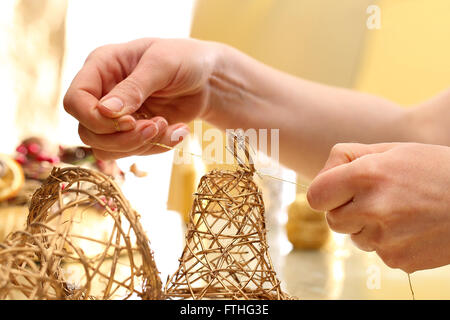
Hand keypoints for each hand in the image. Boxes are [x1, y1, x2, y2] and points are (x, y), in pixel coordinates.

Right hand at [64, 38, 220, 159]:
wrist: (208, 79)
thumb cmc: (185, 59)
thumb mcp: (161, 65)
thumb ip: (134, 87)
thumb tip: (105, 111)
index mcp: (101, 67)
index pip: (75, 101)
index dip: (96, 119)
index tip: (129, 121)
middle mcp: (103, 93)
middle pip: (88, 132)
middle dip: (123, 137)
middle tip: (155, 126)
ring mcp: (117, 116)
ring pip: (107, 149)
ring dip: (140, 145)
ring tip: (168, 126)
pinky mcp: (134, 133)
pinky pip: (133, 153)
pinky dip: (157, 148)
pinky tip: (178, 132)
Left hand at [307, 142, 449, 272]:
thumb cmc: (434, 170)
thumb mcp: (392, 150)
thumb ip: (348, 158)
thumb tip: (321, 177)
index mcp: (367, 176)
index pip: (316, 195)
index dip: (323, 193)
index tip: (334, 191)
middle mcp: (373, 209)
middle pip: (333, 220)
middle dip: (346, 210)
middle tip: (373, 198)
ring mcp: (386, 239)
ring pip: (354, 237)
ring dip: (367, 226)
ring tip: (398, 211)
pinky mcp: (398, 260)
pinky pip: (377, 252)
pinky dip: (388, 241)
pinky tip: (411, 226)